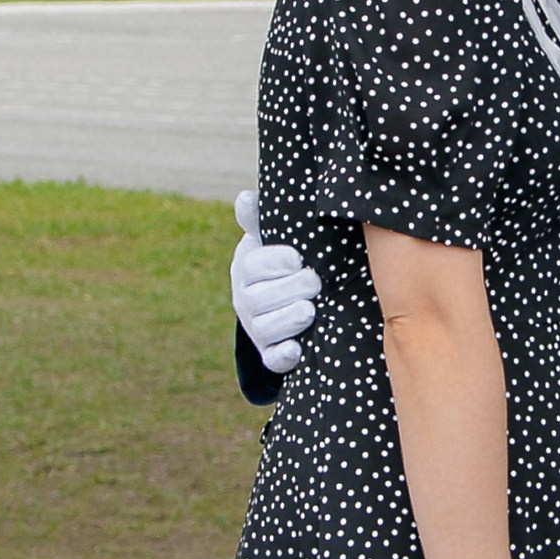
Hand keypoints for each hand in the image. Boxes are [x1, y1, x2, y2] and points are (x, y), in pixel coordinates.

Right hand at [230, 193, 318, 370]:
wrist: (285, 299)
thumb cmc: (281, 262)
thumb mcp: (270, 238)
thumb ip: (259, 220)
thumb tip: (245, 198)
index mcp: (247, 268)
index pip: (253, 265)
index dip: (274, 263)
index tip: (296, 259)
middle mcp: (246, 300)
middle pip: (259, 299)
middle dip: (290, 290)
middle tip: (315, 282)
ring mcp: (257, 328)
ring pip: (266, 328)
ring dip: (289, 319)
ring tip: (310, 310)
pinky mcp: (271, 353)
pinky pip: (272, 359)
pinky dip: (283, 355)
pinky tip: (297, 348)